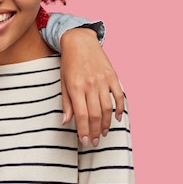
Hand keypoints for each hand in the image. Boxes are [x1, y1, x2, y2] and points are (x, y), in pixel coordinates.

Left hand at [59, 28, 124, 146]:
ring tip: (103, 133)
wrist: (80, 41)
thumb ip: (66, 103)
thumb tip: (66, 122)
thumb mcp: (63, 82)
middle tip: (94, 142)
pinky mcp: (112, 76)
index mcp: (75, 86)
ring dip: (107, 124)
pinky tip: (117, 119)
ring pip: (107, 108)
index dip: (84, 130)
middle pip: (95, 114)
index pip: (81, 114)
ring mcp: (102, 80)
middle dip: (95, 131)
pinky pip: (119, 96)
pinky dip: (119, 109)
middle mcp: (90, 84)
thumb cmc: (69, 63)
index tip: (85, 141)